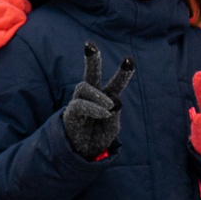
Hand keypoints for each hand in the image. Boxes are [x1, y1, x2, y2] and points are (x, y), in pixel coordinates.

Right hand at [61, 42, 133, 160]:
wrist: (82, 154)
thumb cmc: (98, 138)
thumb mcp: (111, 129)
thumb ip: (114, 116)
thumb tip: (113, 102)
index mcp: (105, 99)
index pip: (114, 84)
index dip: (123, 73)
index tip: (129, 60)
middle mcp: (91, 97)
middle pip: (91, 74)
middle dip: (91, 59)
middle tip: (89, 45)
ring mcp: (79, 103)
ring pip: (84, 86)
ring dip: (99, 94)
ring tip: (109, 105)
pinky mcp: (71, 112)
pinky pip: (80, 104)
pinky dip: (94, 107)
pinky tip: (104, 111)